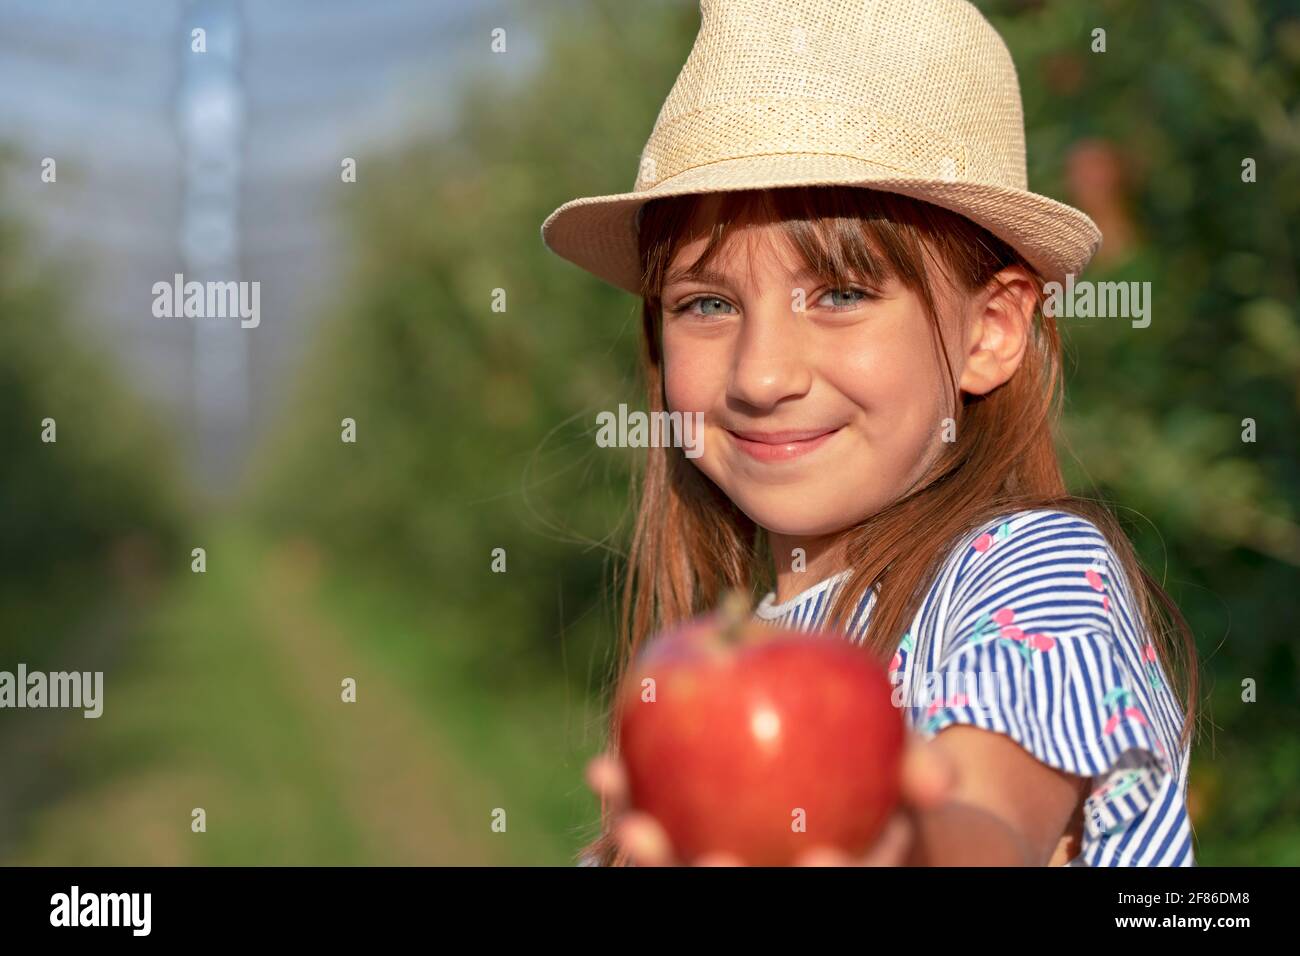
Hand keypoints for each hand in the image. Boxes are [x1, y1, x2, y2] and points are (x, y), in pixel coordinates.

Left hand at [584, 732, 955, 865]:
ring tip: (629, 821)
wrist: (842, 787)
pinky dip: (630, 805)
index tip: (818, 860)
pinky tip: (604, 767)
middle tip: (700, 858)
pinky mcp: (687, 853)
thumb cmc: (880, 775)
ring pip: (691, 882)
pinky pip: (657, 841)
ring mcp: (726, 869)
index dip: (827, 886)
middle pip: (741, 905)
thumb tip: (936, 780)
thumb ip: (920, 768)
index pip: (833, 893)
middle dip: (711, 886)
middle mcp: (779, 885)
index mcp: (834, 876)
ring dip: (657, 862)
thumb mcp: (908, 768)